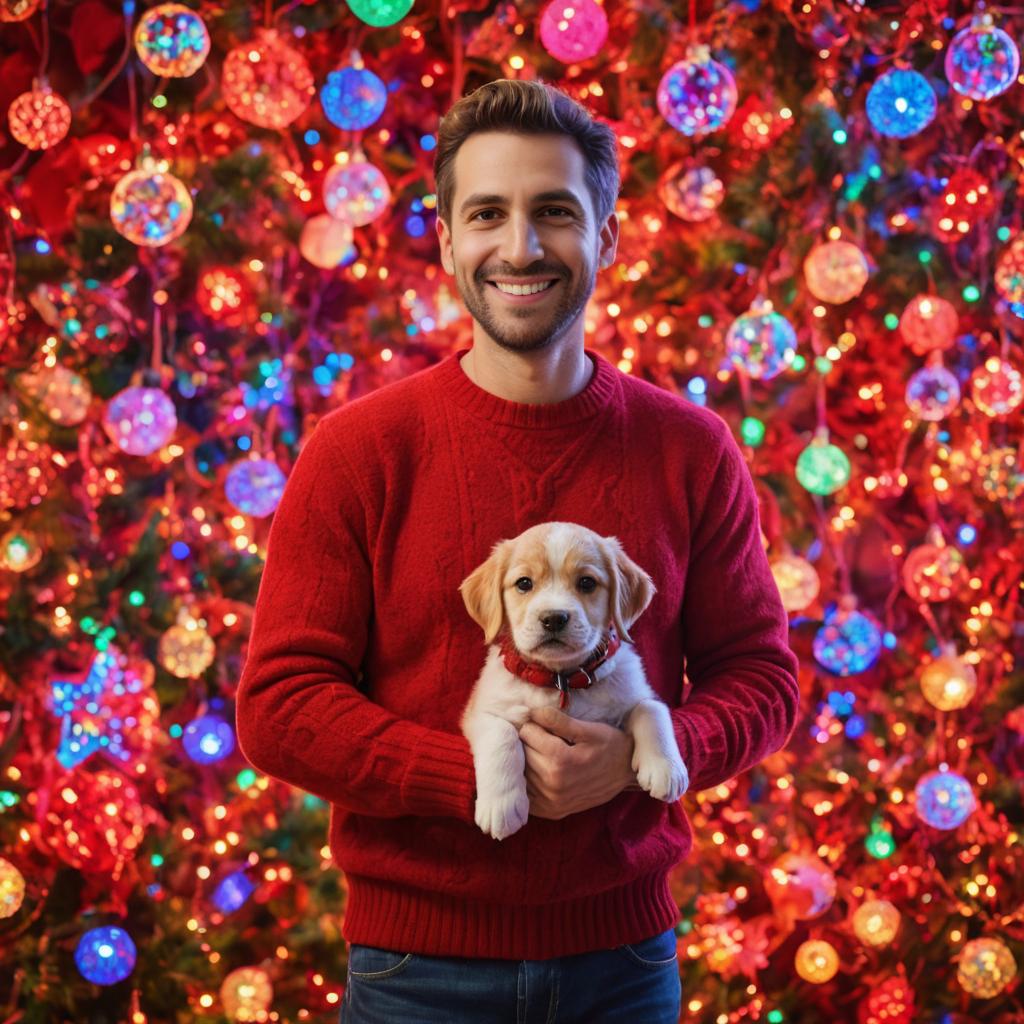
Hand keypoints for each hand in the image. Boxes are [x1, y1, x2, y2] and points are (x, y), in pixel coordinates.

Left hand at [518, 706, 639, 820]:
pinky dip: (529, 782)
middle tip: (545, 737)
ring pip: (521, 773)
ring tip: (545, 754)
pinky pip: (526, 795)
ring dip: (528, 761)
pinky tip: (542, 772)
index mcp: (560, 760)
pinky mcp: (551, 811)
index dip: (535, 725)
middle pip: (521, 753)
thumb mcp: (589, 729)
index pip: (526, 733)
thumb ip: (558, 720)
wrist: (627, 773)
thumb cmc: (609, 746)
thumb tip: (531, 712)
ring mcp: (551, 802)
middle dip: (529, 742)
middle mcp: (552, 784)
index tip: (546, 725)